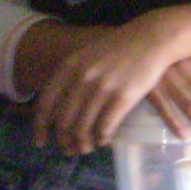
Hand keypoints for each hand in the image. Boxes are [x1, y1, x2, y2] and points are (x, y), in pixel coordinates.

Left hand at [33, 13, 185, 154]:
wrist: (150, 39)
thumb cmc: (118, 49)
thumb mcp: (86, 56)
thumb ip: (70, 76)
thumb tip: (55, 107)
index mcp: (68, 67)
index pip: (46, 103)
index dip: (40, 127)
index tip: (40, 142)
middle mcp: (81, 78)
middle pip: (63, 121)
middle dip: (63, 141)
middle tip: (68, 150)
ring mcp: (102, 88)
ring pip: (83, 128)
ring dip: (82, 144)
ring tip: (85, 149)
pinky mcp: (122, 97)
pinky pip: (105, 127)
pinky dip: (101, 139)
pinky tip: (103, 141)